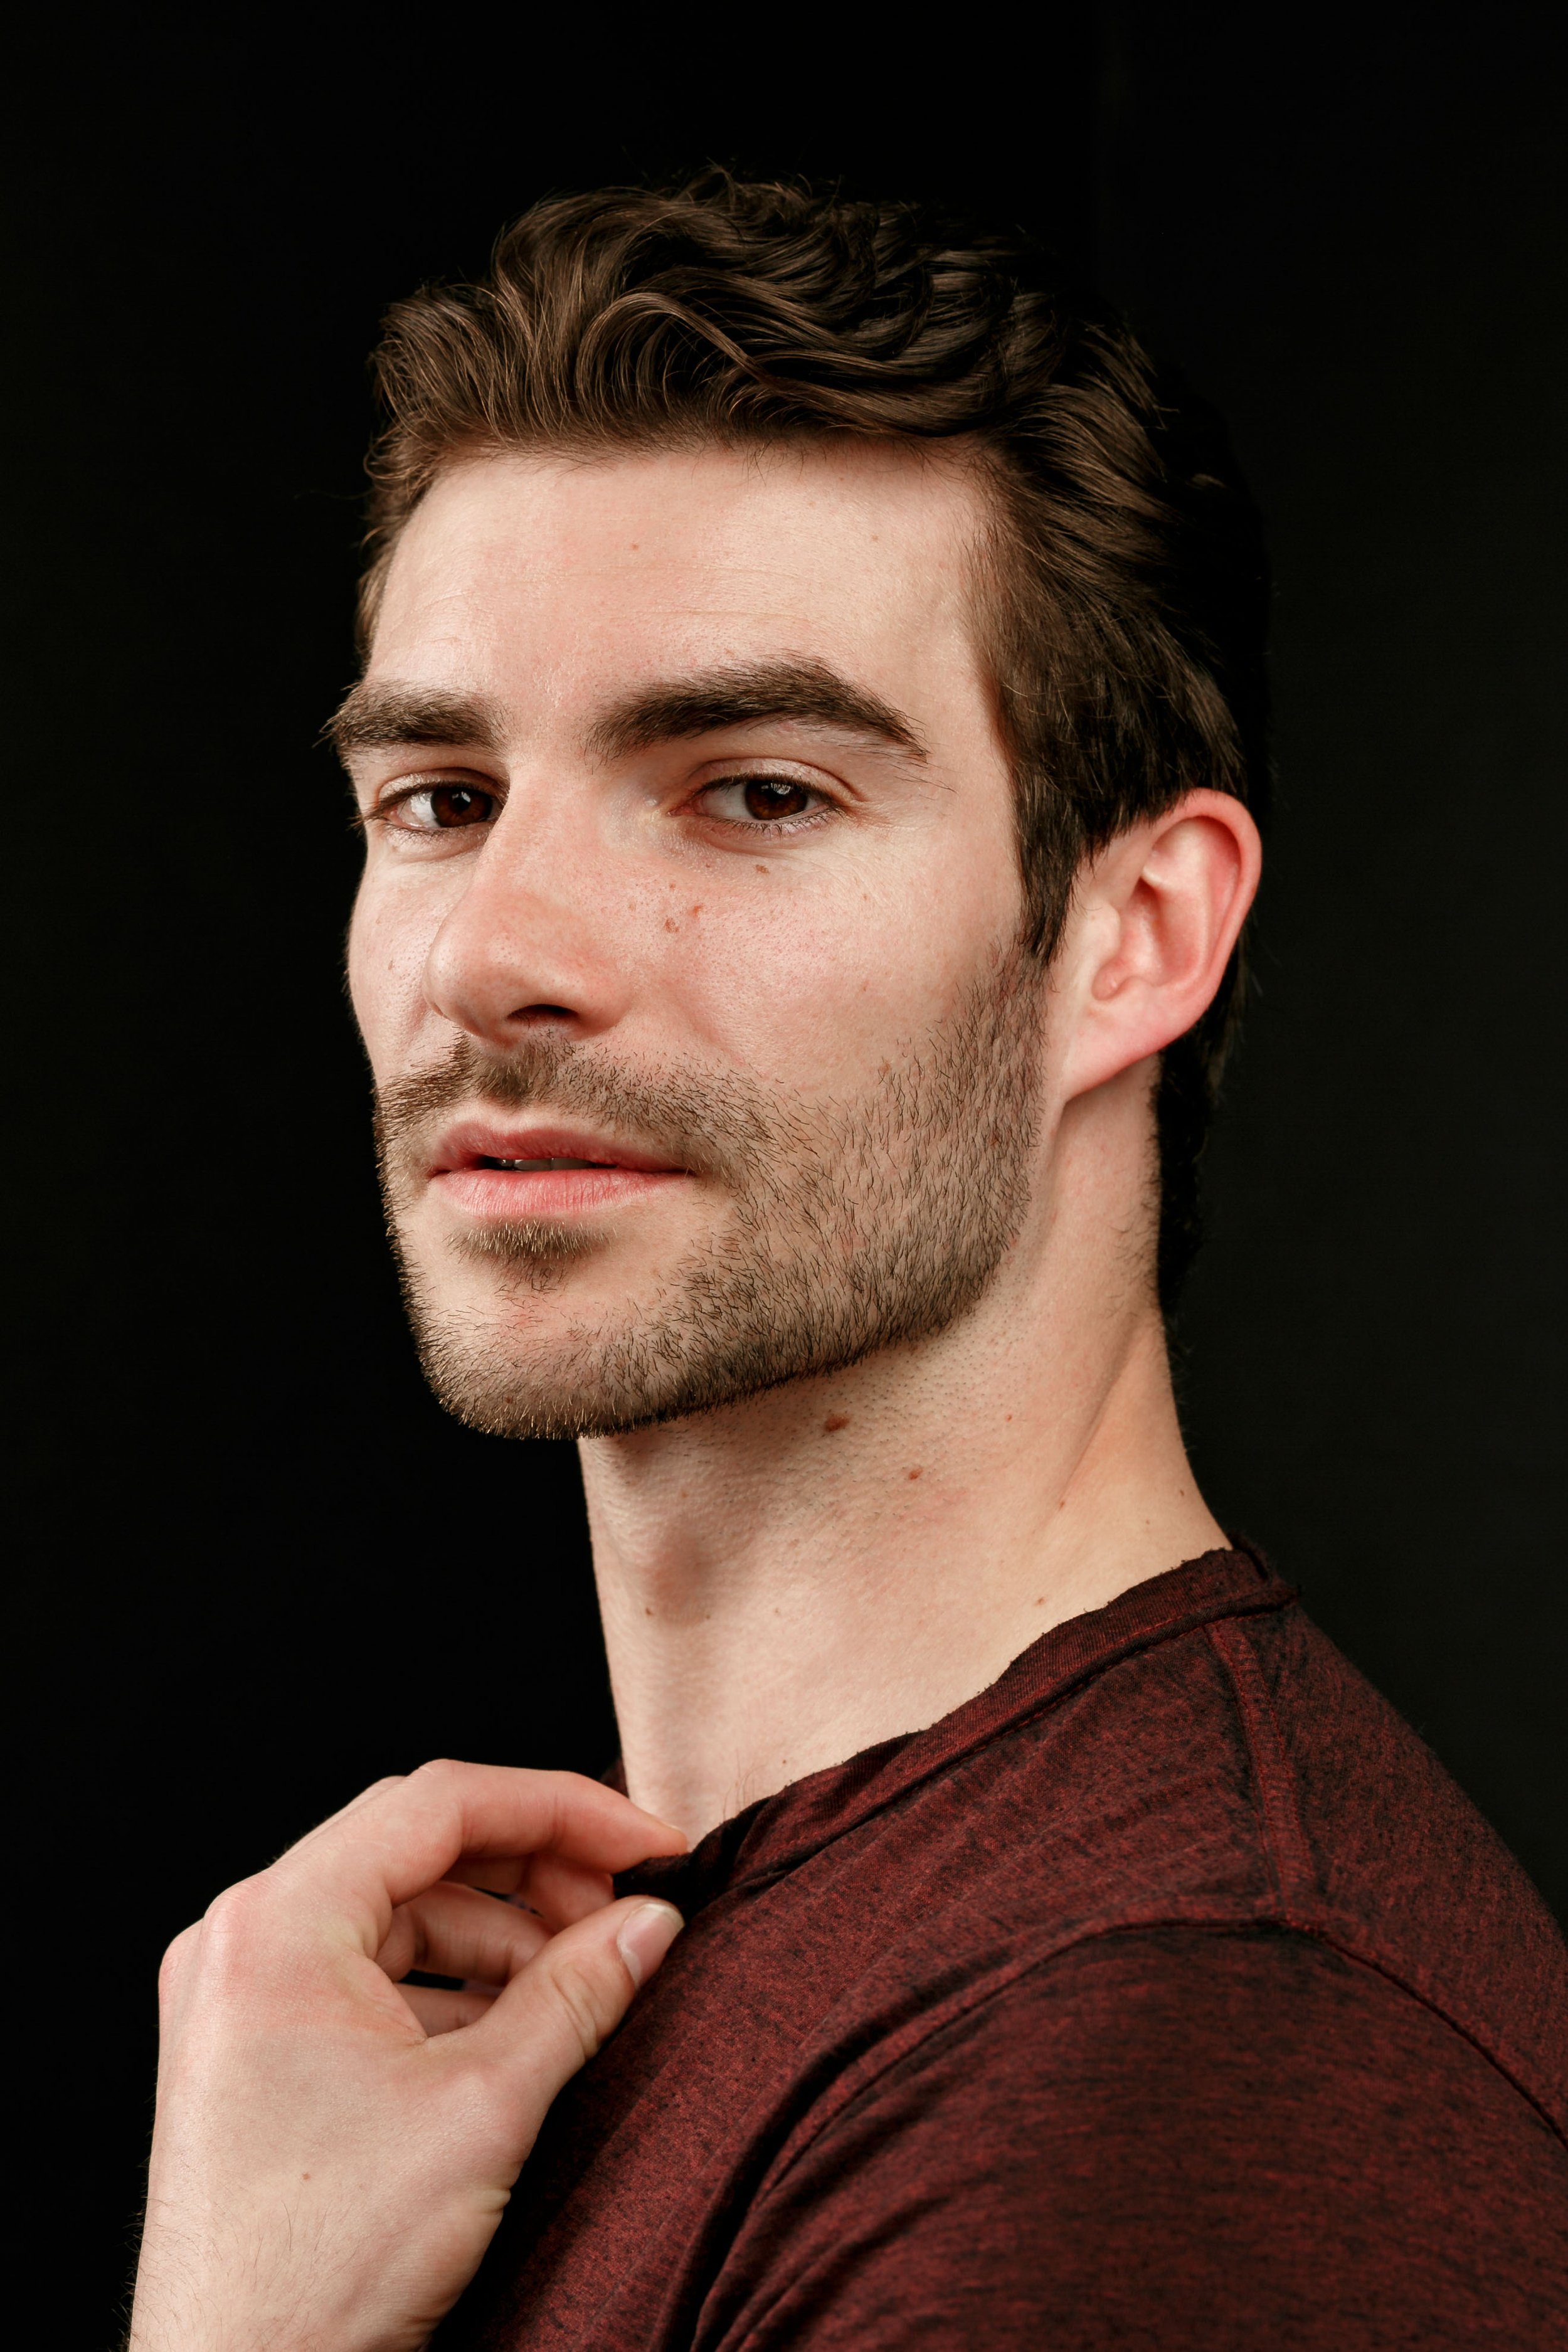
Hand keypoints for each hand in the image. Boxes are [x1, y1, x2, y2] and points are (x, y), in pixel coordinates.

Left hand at [128, 1761, 685, 2351]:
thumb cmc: (326, 2268)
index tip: (650, 1842)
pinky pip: (371, 1977)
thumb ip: (579, 1994)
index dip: (563, 1809)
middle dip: (537, 1872)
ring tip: (585, 1984)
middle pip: (418, 1849)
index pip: (440, 1803)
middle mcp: (241, 1940)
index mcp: (275, 1923)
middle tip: (628, 1910)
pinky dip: (456, 1989)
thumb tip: (654, 1921)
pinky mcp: (254, 2051)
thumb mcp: (484, 2110)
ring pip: (401, 1914)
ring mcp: (239, 1996)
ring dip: (504, 1937)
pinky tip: (523, 2034)